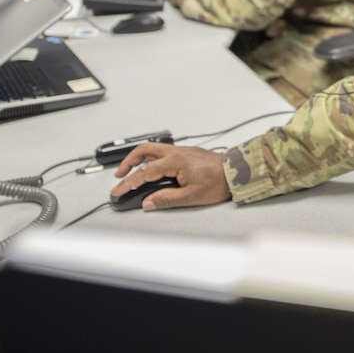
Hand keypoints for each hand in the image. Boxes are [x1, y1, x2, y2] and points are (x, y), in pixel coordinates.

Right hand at [112, 142, 230, 209]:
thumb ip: (166, 199)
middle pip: (143, 151)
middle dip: (128, 162)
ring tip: (131, 170)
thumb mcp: (191, 196)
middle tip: (119, 175)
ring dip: (139, 158)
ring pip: (153, 149)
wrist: (236, 172)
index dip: (128, 183)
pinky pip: (163, 151)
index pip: (144, 173)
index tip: (117, 191)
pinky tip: (151, 167)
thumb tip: (148, 203)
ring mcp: (181, 151)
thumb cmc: (218, 182)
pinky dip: (150, 158)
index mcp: (174, 162)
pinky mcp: (186, 153)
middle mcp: (176, 152)